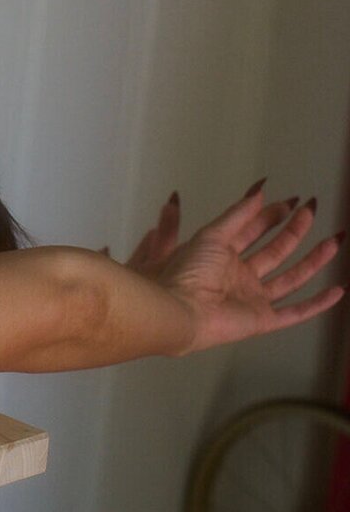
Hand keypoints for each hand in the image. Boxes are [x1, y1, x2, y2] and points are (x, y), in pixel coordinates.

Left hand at [118, 183, 343, 353]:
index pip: (252, 231)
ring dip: (314, 260)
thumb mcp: (211, 235)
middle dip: (295, 231)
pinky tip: (338, 290)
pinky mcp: (262, 320)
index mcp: (222, 256)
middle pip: (275, 251)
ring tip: (334, 240)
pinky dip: (317, 304)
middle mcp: (239, 277)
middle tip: (312, 210)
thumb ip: (237, 215)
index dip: (271, 215)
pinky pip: (294, 312)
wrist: (179, 310)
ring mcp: (252, 299)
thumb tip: (259, 191)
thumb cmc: (186, 272)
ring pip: (291, 278)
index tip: (290, 201)